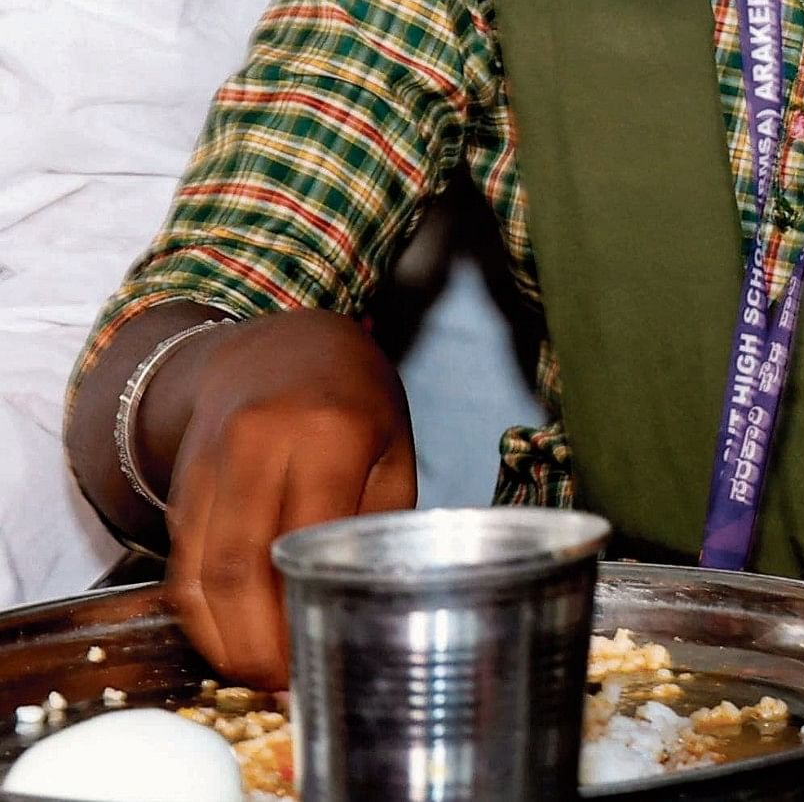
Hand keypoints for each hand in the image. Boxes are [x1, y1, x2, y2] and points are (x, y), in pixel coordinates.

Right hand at [156, 312, 416, 685]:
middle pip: (237, 569)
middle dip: (254, 644)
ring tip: (255, 675)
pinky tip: (228, 639)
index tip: (317, 662)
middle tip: (281, 686)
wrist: (276, 345)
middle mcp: (256, 446)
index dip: (302, 615)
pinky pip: (180, 562)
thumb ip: (381, 522)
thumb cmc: (355, 400)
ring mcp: (208, 465)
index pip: (304, 544)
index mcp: (328, 433)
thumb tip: (376, 606)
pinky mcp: (181, 486)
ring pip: (197, 573)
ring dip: (220, 638)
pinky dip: (199, 611)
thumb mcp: (393, 448)